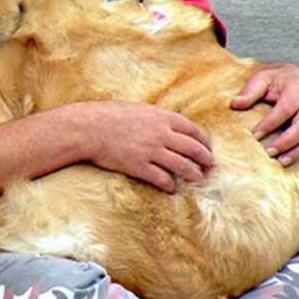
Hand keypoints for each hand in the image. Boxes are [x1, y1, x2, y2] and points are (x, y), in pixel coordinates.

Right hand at [81, 102, 214, 193]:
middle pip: (193, 149)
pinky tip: (172, 189)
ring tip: (198, 180)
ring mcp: (150, 151)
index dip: (205, 141)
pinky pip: (161, 178)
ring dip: (194, 175)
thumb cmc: (108, 116)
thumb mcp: (138, 110)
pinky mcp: (138, 166)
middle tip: (211, 167)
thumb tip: (168, 125)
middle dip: (206, 159)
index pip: (193, 130)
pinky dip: (169, 185)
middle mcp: (160, 134)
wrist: (87, 128)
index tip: (209, 148)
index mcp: (161, 118)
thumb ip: (156, 118)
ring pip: (182, 166)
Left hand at [231, 62, 298, 182]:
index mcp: (297, 91)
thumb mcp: (261, 78)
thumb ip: (250, 90)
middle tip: (268, 152)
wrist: (295, 78)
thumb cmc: (276, 80)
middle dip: (286, 142)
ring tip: (281, 163)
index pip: (285, 110)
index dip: (271, 123)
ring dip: (298, 154)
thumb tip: (235, 104)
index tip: (255, 135)